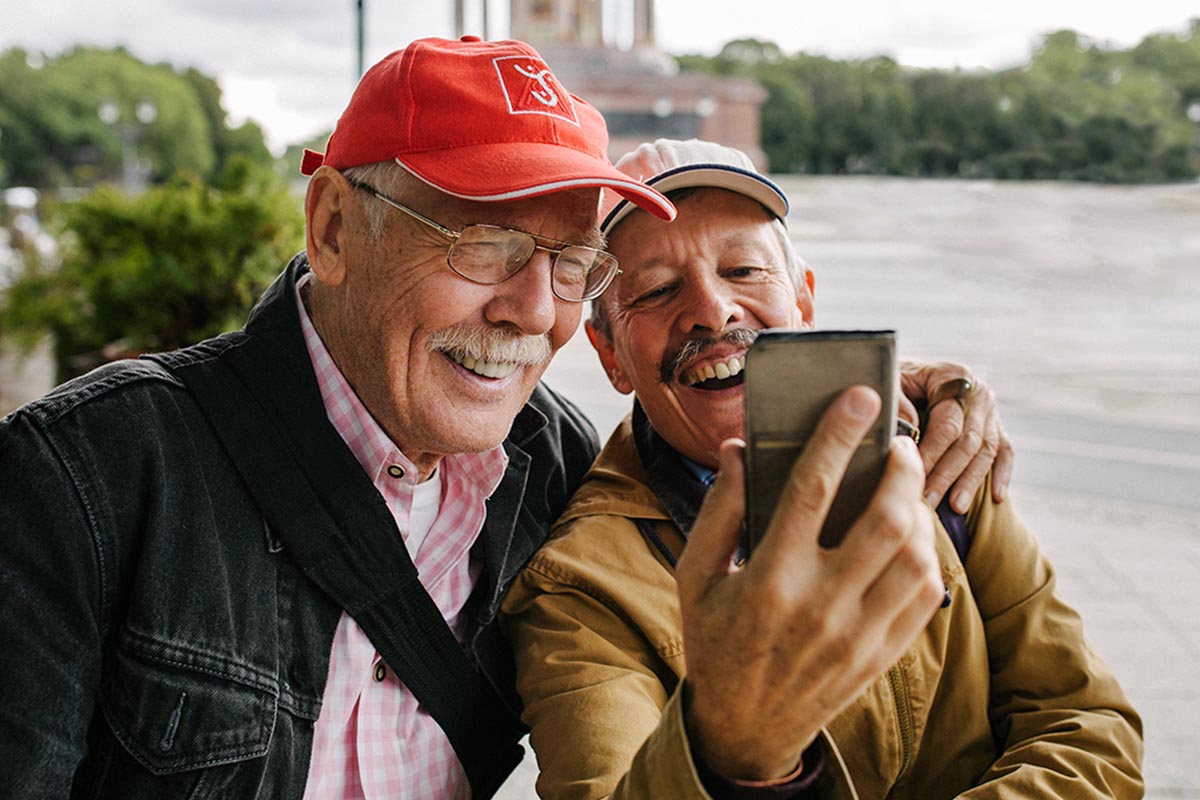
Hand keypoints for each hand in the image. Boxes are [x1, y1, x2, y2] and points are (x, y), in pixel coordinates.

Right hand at [676, 386, 943, 780]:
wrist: (744, 728)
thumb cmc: (714, 640)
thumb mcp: (694, 576)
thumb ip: (718, 510)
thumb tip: (739, 449)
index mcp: (768, 578)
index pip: (813, 489)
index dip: (838, 435)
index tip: (860, 397)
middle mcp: (820, 605)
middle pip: (884, 519)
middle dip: (901, 468)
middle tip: (896, 445)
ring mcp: (858, 634)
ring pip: (916, 557)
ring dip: (919, 511)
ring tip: (904, 491)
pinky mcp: (882, 655)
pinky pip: (926, 596)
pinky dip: (929, 557)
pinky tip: (910, 538)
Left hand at [899, 360, 1013, 512]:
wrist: (909, 375)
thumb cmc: (896, 382)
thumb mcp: (890, 382)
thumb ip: (897, 401)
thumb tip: (910, 427)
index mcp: (953, 376)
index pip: (947, 423)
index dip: (931, 453)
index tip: (913, 478)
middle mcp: (978, 392)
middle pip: (969, 441)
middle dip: (947, 475)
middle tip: (929, 502)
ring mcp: (991, 410)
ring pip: (987, 450)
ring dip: (971, 481)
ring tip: (955, 508)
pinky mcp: (996, 425)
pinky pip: (1005, 451)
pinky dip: (1001, 474)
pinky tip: (996, 497)